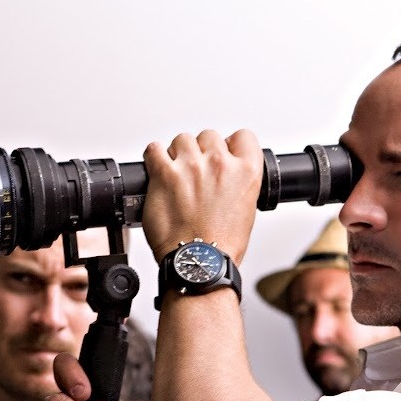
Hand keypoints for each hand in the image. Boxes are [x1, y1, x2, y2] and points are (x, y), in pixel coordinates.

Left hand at [141, 129, 263, 264]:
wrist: (199, 264)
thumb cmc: (221, 246)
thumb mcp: (247, 209)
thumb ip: (237, 182)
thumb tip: (225, 174)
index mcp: (246, 171)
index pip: (243, 136)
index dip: (230, 145)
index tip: (223, 154)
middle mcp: (220, 164)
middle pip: (209, 136)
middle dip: (201, 152)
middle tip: (196, 173)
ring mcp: (191, 167)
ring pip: (182, 139)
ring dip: (177, 154)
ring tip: (176, 175)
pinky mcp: (165, 175)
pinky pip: (154, 149)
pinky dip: (154, 157)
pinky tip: (157, 170)